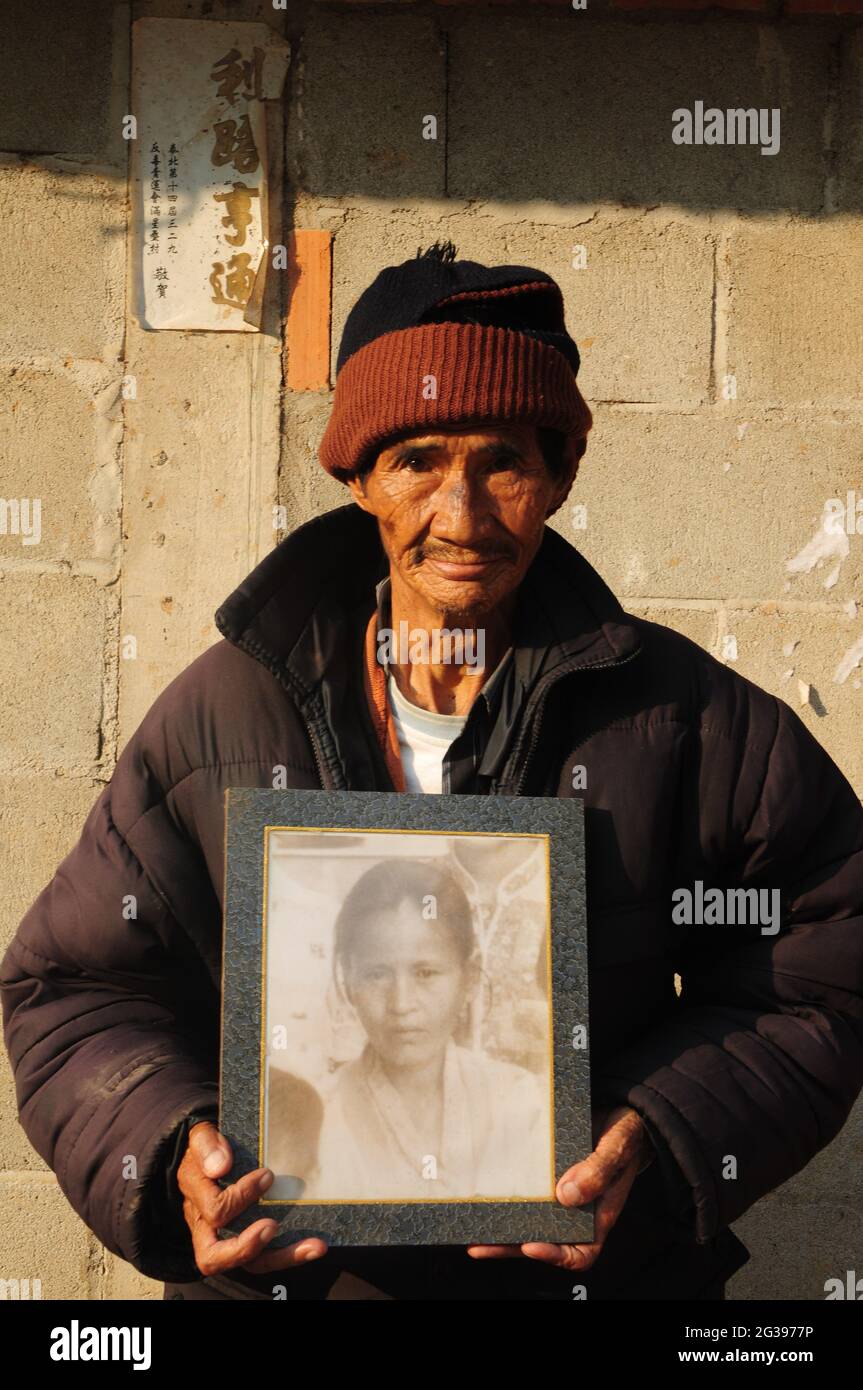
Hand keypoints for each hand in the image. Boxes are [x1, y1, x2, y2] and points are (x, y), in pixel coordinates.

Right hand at [178, 1121, 327, 1276]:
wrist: (212, 1155)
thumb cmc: (209, 1147)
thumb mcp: (202, 1136)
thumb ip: (207, 1146)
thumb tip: (221, 1166)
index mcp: (196, 1199)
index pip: (214, 1211)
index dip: (240, 1196)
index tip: (267, 1175)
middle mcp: (207, 1227)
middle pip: (214, 1257)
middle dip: (245, 1246)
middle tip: (272, 1226)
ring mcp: (228, 1239)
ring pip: (249, 1263)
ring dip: (282, 1257)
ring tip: (313, 1246)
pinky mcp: (249, 1243)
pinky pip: (267, 1258)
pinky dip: (291, 1255)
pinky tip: (315, 1246)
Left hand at [467, 1105, 647, 1271]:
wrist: (623, 1114)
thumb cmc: (626, 1135)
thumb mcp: (618, 1148)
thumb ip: (598, 1171)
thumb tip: (566, 1196)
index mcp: (599, 1213)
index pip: (581, 1251)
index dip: (555, 1256)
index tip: (530, 1246)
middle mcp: (577, 1209)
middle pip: (544, 1240)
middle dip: (511, 1246)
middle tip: (480, 1246)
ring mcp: (561, 1192)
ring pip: (531, 1218)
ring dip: (503, 1225)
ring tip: (473, 1227)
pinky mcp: (548, 1174)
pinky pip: (529, 1191)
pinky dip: (509, 1196)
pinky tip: (487, 1192)